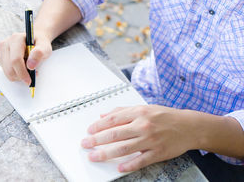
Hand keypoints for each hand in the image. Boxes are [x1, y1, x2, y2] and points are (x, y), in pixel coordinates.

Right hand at [0, 32, 51, 83]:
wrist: (35, 40)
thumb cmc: (40, 43)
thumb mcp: (45, 46)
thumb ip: (39, 53)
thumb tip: (30, 65)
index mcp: (16, 39)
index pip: (16, 59)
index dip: (22, 72)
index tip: (29, 80)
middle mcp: (6, 43)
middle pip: (9, 68)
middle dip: (21, 76)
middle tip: (31, 76)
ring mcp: (2, 50)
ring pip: (7, 72)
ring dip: (18, 75)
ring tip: (28, 69)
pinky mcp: (1, 57)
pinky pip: (6, 72)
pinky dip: (15, 74)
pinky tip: (22, 68)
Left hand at [81, 105, 199, 171]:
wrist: (190, 126)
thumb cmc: (166, 116)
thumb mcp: (144, 108)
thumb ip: (123, 111)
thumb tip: (104, 115)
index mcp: (138, 112)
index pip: (112, 119)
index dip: (98, 126)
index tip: (89, 131)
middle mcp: (143, 125)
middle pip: (115, 134)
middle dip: (97, 140)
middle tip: (86, 144)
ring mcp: (150, 140)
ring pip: (124, 148)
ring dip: (107, 153)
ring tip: (95, 156)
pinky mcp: (158, 152)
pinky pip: (141, 160)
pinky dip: (129, 164)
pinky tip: (119, 167)